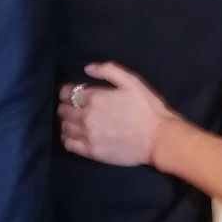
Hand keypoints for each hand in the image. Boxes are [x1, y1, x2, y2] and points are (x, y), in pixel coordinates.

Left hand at [58, 62, 172, 165]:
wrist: (158, 138)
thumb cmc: (148, 107)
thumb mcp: (132, 81)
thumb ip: (109, 70)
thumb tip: (87, 69)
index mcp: (96, 98)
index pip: (68, 92)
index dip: (66, 90)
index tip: (70, 91)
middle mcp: (87, 117)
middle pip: (63, 110)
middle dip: (65, 105)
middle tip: (72, 105)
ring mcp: (88, 136)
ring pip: (64, 127)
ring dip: (65, 121)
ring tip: (73, 120)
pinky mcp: (91, 152)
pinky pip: (69, 144)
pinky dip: (67, 138)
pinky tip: (75, 135)